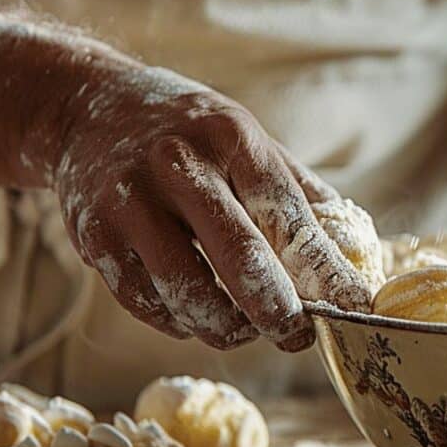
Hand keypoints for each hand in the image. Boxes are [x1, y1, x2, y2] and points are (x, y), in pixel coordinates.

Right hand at [0, 0, 370, 350]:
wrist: (85, 110)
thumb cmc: (190, 135)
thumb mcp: (249, 140)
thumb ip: (302, 195)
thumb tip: (361, 252)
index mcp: (230, 138)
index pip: (288, 216)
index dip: (325, 272)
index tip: (355, 309)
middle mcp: (179, 166)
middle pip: (240, 258)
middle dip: (279, 312)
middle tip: (299, 336)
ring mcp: (131, 203)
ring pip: (190, 294)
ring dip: (230, 328)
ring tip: (249, 329)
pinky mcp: (95, 239)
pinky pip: (149, 303)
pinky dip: (182, 322)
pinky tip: (201, 314)